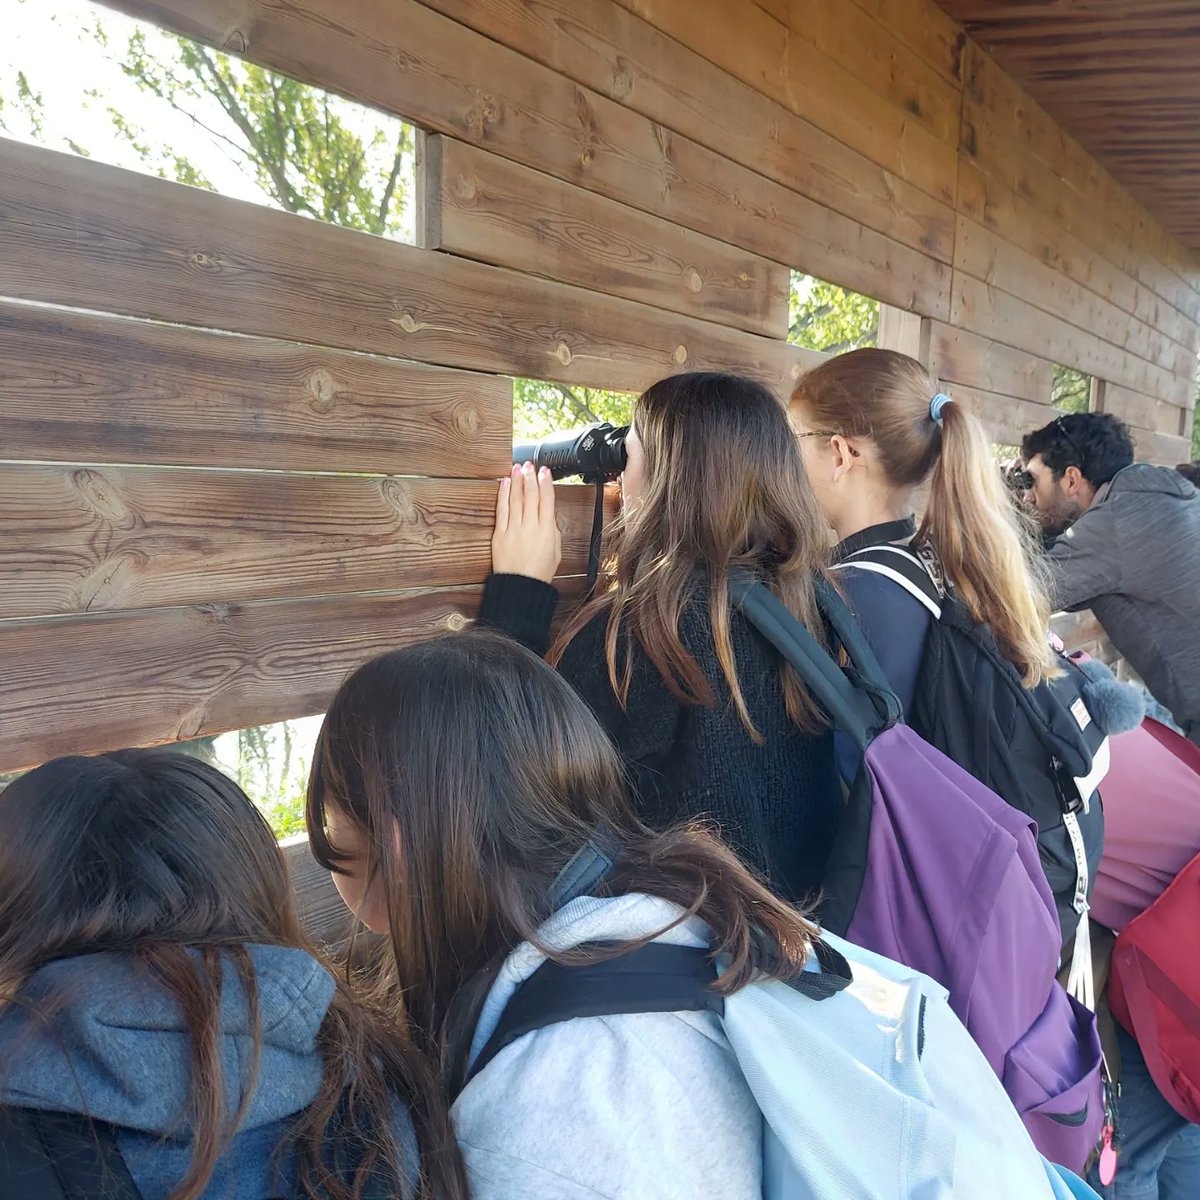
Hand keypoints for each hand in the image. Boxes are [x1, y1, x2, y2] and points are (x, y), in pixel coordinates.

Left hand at [492, 462, 561, 582]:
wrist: (521, 587)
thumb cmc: (540, 572)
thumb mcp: (556, 550)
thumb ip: (553, 530)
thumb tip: (549, 514)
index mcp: (547, 530)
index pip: (547, 500)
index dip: (546, 483)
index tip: (545, 471)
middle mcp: (531, 527)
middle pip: (531, 496)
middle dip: (530, 477)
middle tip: (530, 464)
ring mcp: (514, 529)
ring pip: (516, 499)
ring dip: (517, 481)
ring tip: (517, 467)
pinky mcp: (500, 534)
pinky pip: (502, 509)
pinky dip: (504, 494)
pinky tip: (505, 483)